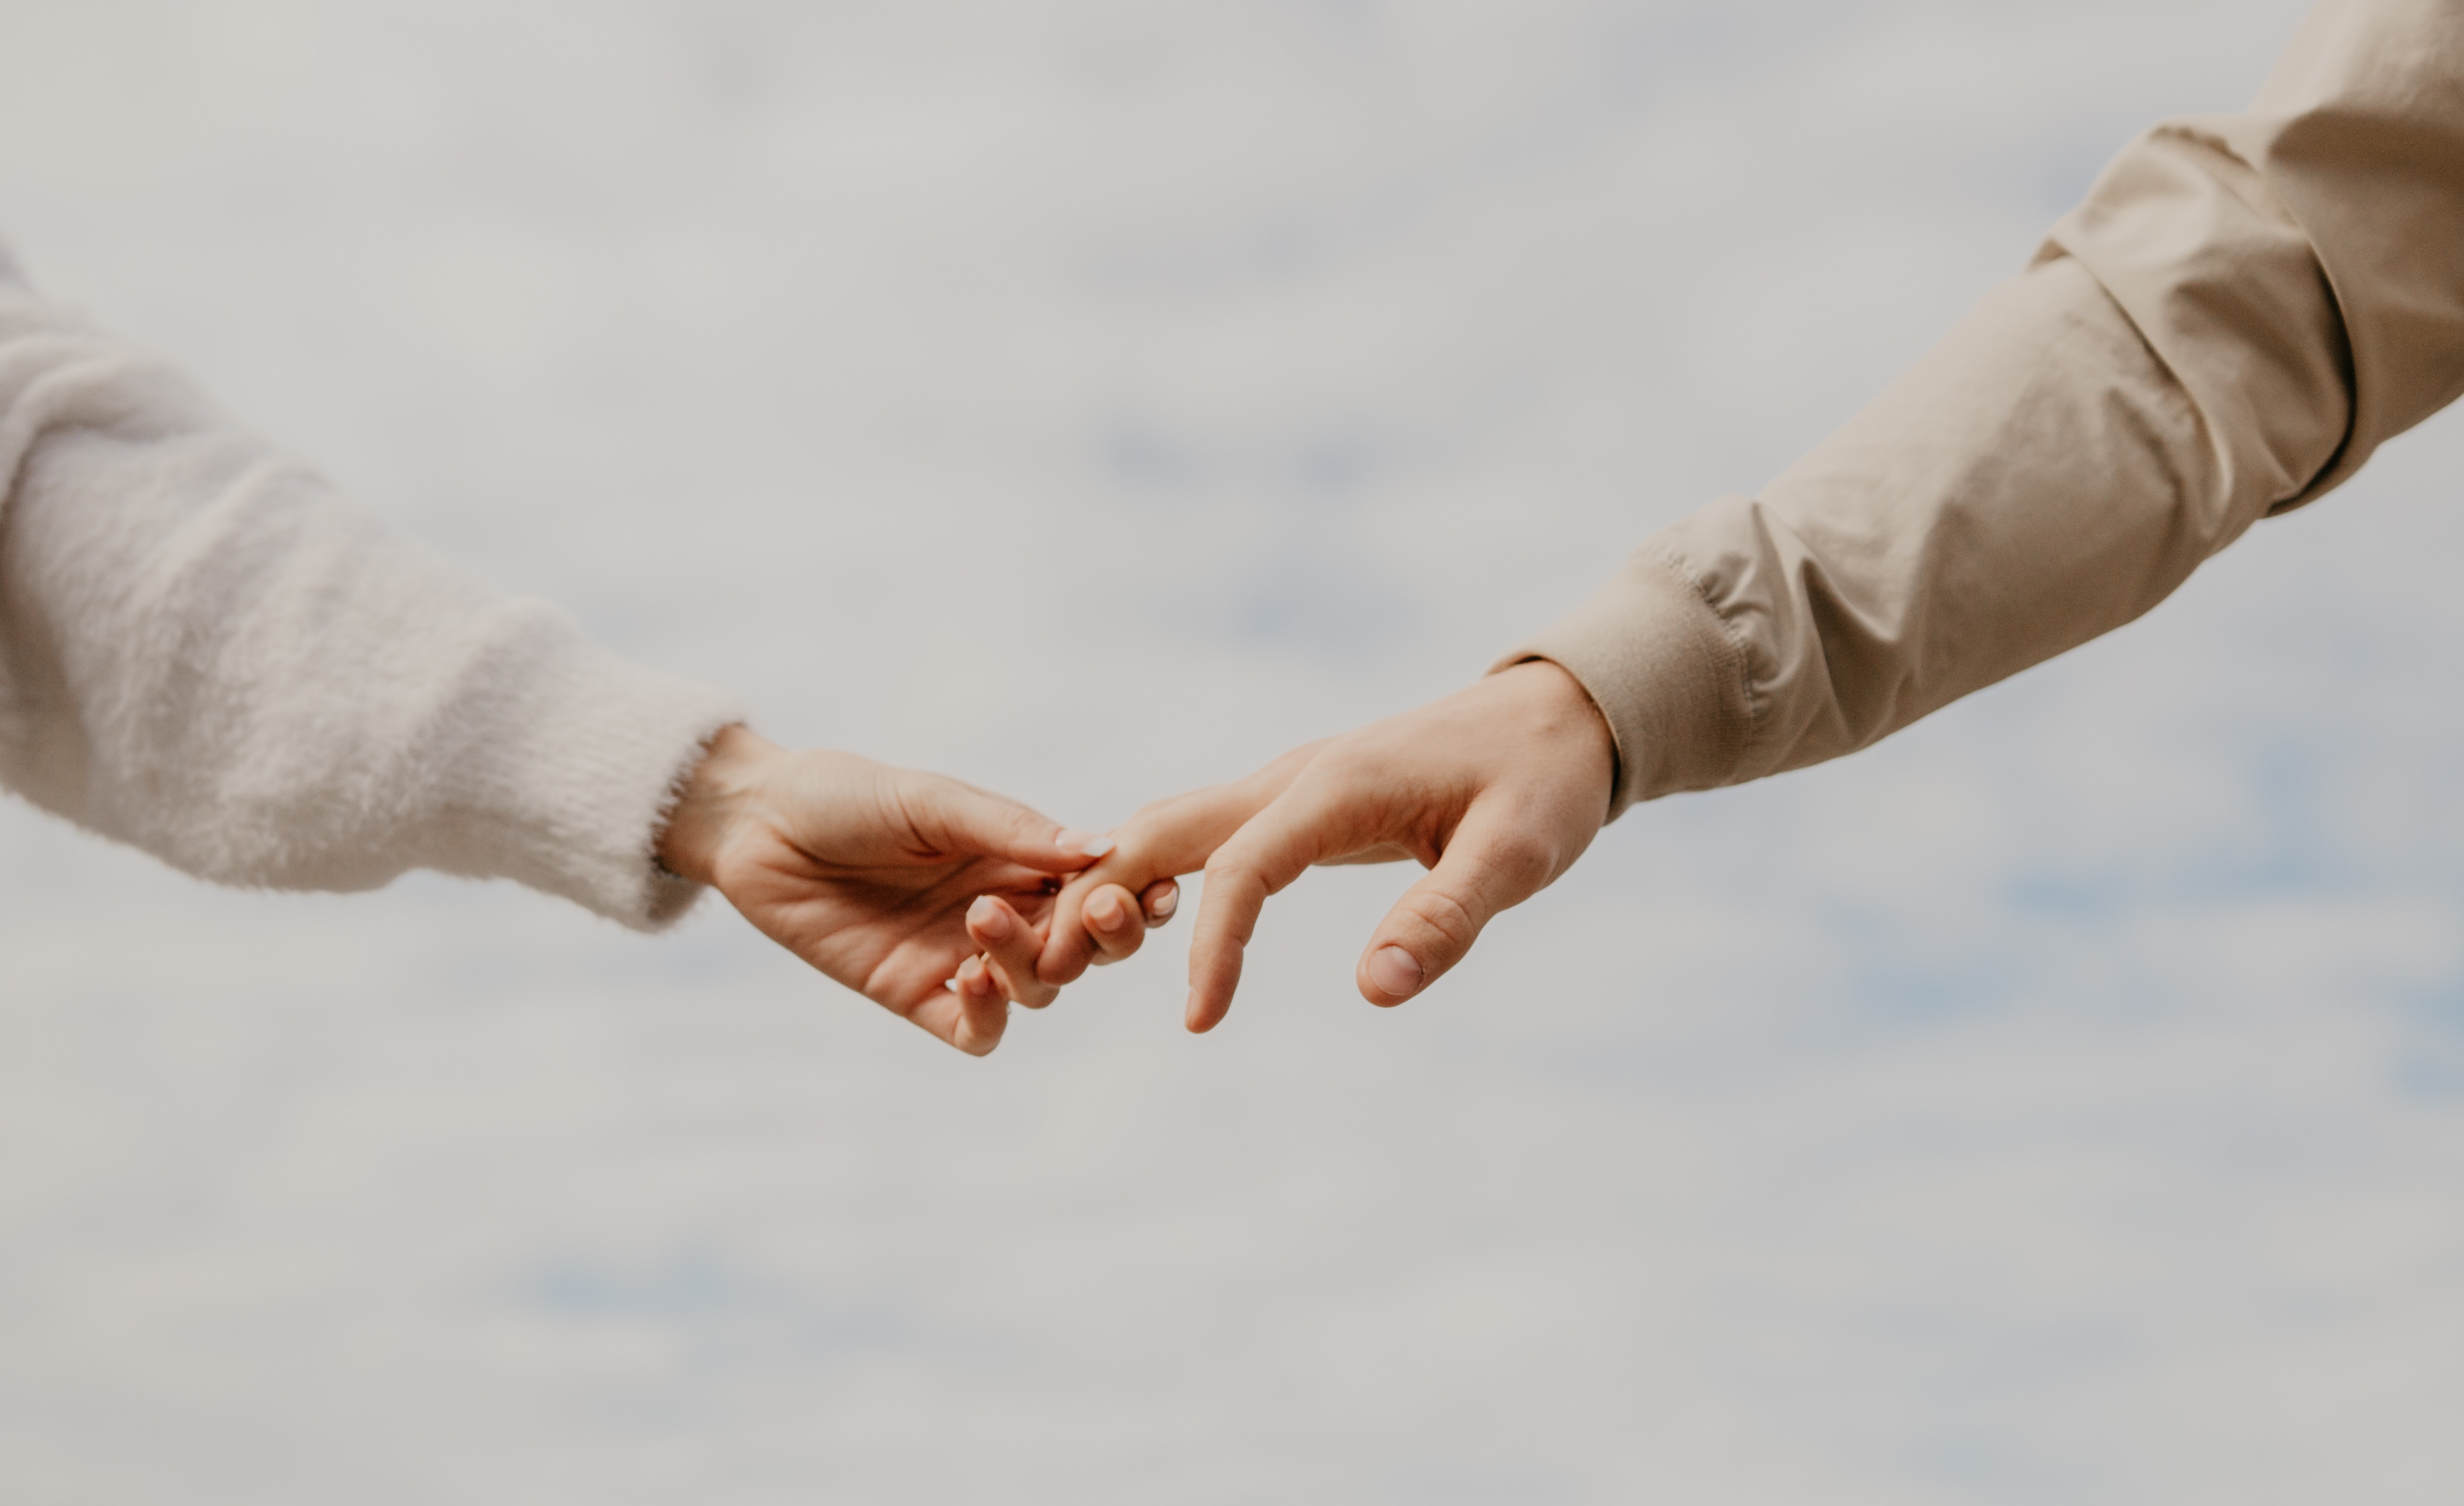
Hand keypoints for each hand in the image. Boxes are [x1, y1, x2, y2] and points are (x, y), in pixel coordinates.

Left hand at [655, 725, 1170, 1054]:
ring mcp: (961, 957)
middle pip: (1084, 949)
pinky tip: (970, 980)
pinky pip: (973, 1029)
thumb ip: (1014, 830)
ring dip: (1030, 964)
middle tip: (1096, 912)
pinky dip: (987, 1015)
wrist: (758, 824)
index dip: (1135, 898)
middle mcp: (1003, 913)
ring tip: (983, 921)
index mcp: (1019, 860)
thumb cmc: (847, 794)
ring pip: (1036, 990)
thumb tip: (1102, 849)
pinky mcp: (913, 995)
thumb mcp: (934, 800)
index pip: (1100, 891)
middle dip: (1102, 938)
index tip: (1152, 891)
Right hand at [1039, 660, 1617, 1030]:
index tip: (1199, 1022)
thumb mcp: (1516, 855)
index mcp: (1336, 786)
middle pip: (1167, 829)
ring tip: (1064, 952)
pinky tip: (1136, 921)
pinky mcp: (1299, 801)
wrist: (1557, 715)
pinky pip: (1207, 835)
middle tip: (1044, 967)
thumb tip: (1374, 992)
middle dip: (1100, 891)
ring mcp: (1291, 783)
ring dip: (1115, 879)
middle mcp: (1295, 775)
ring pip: (1174, 825)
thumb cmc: (1541, 784)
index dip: (1212, 948)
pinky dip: (1158, 872)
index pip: (1243, 869)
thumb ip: (1446, 918)